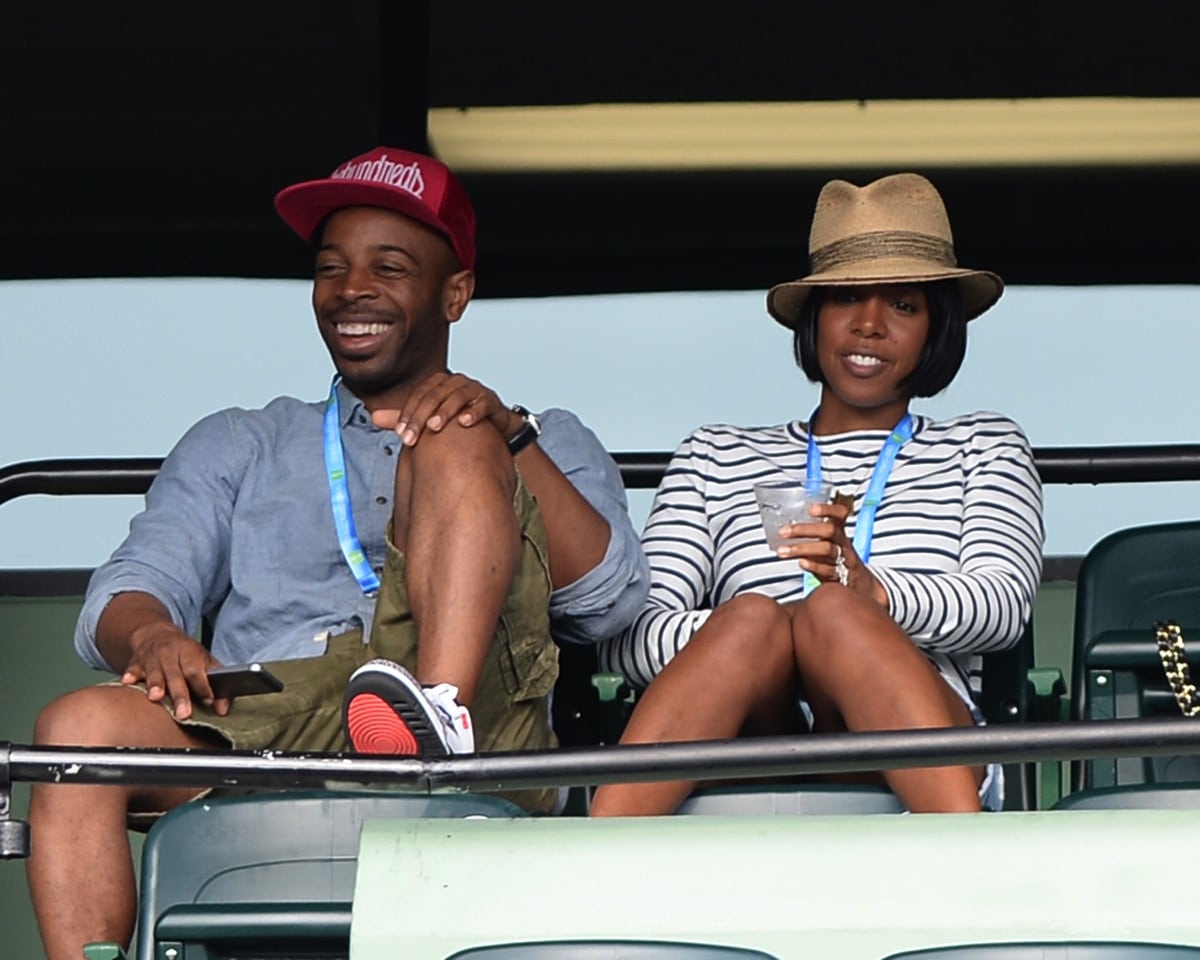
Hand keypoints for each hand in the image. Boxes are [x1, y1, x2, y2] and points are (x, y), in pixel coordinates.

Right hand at [121, 622, 227, 719]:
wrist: (155, 633)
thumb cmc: (184, 653)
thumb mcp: (203, 660)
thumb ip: (215, 683)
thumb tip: (223, 709)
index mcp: (190, 652)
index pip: (197, 670)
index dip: (203, 686)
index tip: (209, 701)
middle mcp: (170, 653)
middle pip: (176, 674)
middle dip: (180, 694)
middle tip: (184, 713)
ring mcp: (152, 657)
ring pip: (154, 671)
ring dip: (155, 684)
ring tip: (156, 697)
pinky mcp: (135, 662)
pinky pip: (132, 669)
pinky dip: (130, 675)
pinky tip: (128, 682)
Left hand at [370, 371, 519, 445]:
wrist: (493, 425)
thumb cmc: (458, 418)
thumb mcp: (429, 417)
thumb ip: (406, 417)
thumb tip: (374, 417)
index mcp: (438, 384)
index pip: (418, 395)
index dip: (408, 414)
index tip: (400, 435)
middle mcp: (455, 383)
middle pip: (435, 396)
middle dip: (421, 417)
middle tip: (412, 439)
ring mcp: (474, 390)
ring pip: (457, 396)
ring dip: (445, 411)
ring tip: (435, 427)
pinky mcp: (491, 401)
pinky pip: (482, 404)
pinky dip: (473, 413)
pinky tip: (464, 423)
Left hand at [776, 501, 887, 607]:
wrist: (857, 581)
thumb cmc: (836, 554)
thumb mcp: (829, 538)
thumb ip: (811, 528)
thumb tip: (781, 519)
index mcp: (839, 529)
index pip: (839, 513)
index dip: (827, 509)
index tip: (811, 509)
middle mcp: (842, 542)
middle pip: (829, 531)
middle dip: (804, 530)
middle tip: (784, 531)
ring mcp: (842, 559)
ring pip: (826, 550)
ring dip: (802, 549)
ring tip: (782, 551)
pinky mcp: (839, 576)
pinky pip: (828, 570)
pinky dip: (814, 566)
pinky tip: (801, 563)